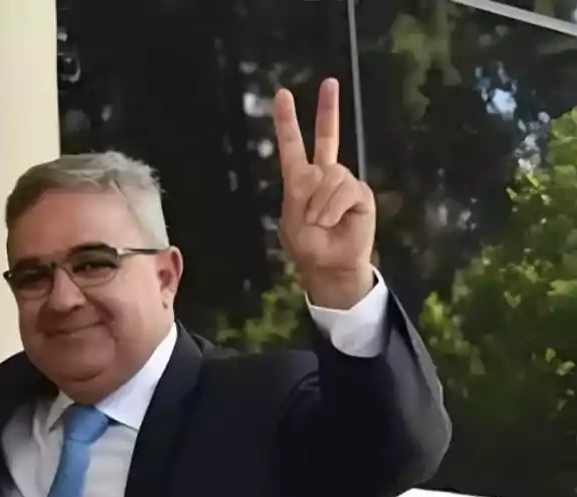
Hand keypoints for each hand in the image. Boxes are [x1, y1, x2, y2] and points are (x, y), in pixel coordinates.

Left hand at [275, 78, 376, 309]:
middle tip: (329, 82)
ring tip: (319, 222)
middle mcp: (324, 176)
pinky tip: (333, 221)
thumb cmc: (308, 247)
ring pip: (330, 176)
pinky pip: (344, 191)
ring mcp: (343, 183)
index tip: (282, 94)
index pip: (292, 146)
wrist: (330, 267)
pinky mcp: (360, 193)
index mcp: (300, 181)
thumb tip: (326, 178)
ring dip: (320, 204)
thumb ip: (302, 196)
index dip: (287, 121)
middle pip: (327, 137)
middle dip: (328, 109)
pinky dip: (333, 208)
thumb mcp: (292, 222)